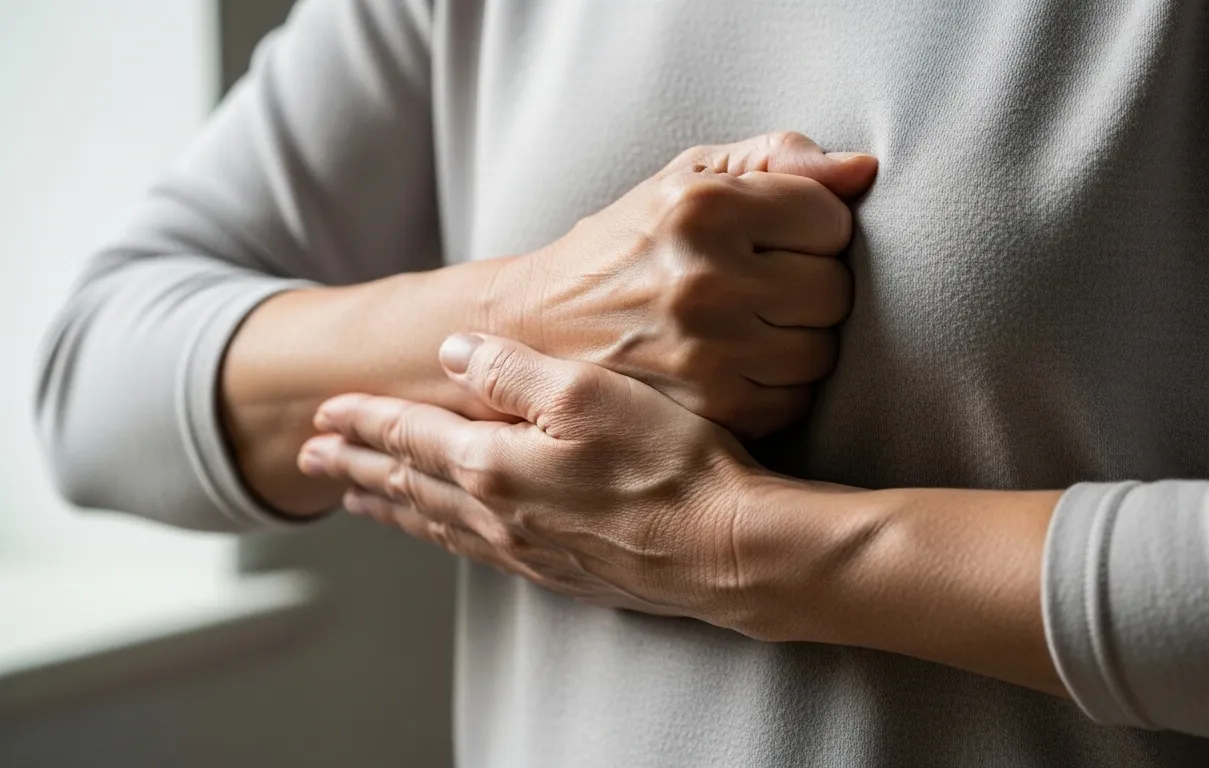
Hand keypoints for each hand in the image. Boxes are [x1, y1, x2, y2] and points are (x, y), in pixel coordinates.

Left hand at [298, 333, 763, 623]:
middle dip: (354, 468)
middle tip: (310, 461)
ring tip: (357, 500)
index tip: (322, 413)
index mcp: (493, 465)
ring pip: (434, 525)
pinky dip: (438, 536)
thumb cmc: (670, 466)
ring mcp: (527, 550)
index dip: (361, 421)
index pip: (408, 436)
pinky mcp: (560, 573)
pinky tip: (444, 535)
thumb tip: (455, 353)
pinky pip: (473, 552)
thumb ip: (514, 371)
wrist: (725, 552)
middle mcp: (496, 515)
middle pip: (406, 486)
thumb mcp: (589, 393)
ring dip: (388, 506)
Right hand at [493, 131, 877, 437]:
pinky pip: (794, 399)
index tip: (775, 237)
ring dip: (798, 339)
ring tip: (749, 324)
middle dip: (809, 284)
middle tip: (762, 285)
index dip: (811, 228)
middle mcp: (704, 280)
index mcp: (703, 209)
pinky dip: (778, 385)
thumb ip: (776, 159)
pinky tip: (740, 364)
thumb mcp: (686, 178)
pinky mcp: (707, 408)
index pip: (830, 219)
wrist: (537, 326)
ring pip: (821, 350)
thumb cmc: (625, 245)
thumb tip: (862, 170)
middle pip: (833, 289)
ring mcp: (706, 351)